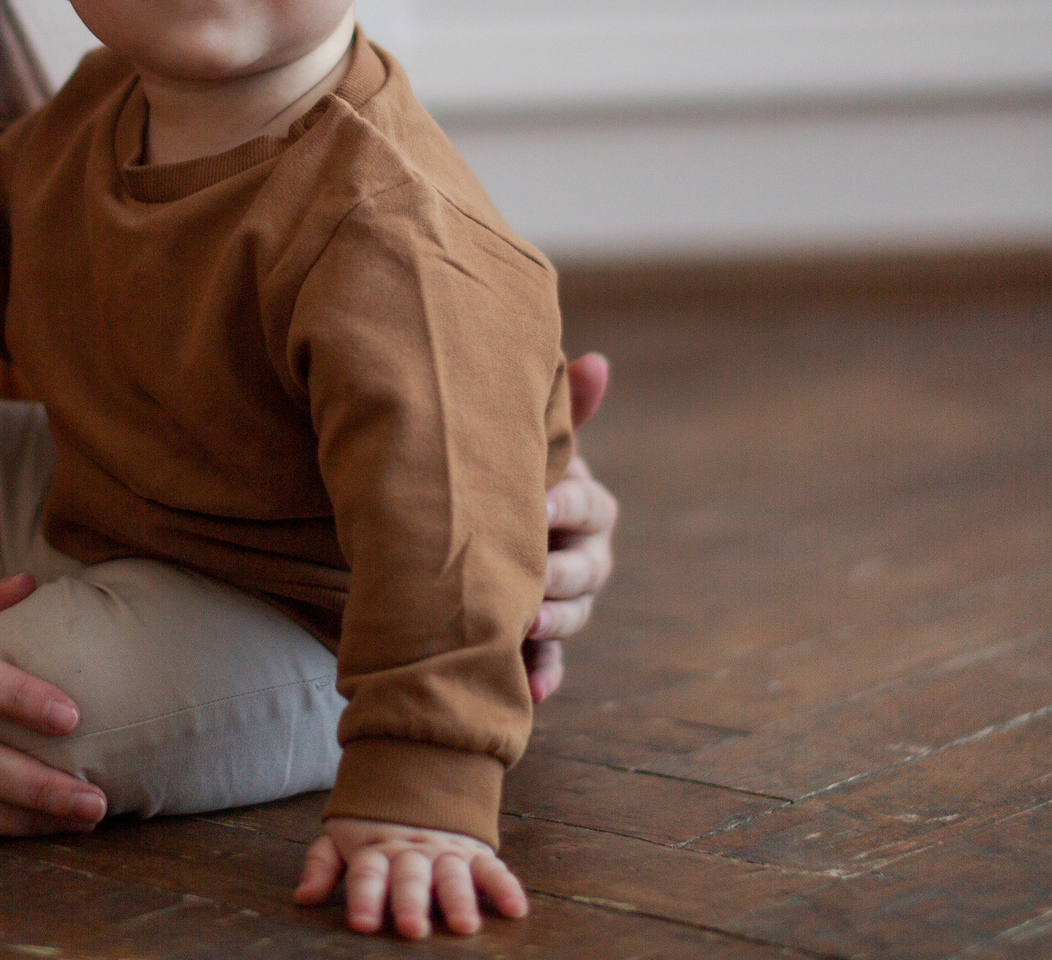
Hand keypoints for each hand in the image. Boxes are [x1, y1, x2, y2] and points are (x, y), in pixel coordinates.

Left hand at [294, 817, 528, 936]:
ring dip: (458, 899)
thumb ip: (322, 865)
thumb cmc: (374, 824)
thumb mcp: (342, 837)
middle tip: (411, 928)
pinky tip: (515, 910)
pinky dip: (506, 887)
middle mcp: (411, 852)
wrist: (417, 773)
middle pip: (409, 877)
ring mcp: (445, 851)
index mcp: (376, 849)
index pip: (367, 873)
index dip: (363, 897)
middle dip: (410, 901)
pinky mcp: (475, 852)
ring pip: (451, 875)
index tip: (361, 924)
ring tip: (463, 925)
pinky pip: (492, 868)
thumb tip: (302, 898)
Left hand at [526, 350, 617, 702]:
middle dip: (562, 577)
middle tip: (533, 583)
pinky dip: (542, 678)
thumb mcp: (521, 440)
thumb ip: (559, 410)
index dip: (570, 505)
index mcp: (582, 504)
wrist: (454, 518)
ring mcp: (563, 601)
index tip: (541, 505)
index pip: (592, 507)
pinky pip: (548, 666)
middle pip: (589, 571)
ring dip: (553, 627)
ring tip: (522, 630)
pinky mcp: (537, 642)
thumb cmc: (493, 469)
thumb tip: (597, 360)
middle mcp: (582, 554)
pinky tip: (531, 691)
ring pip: (571, 617)